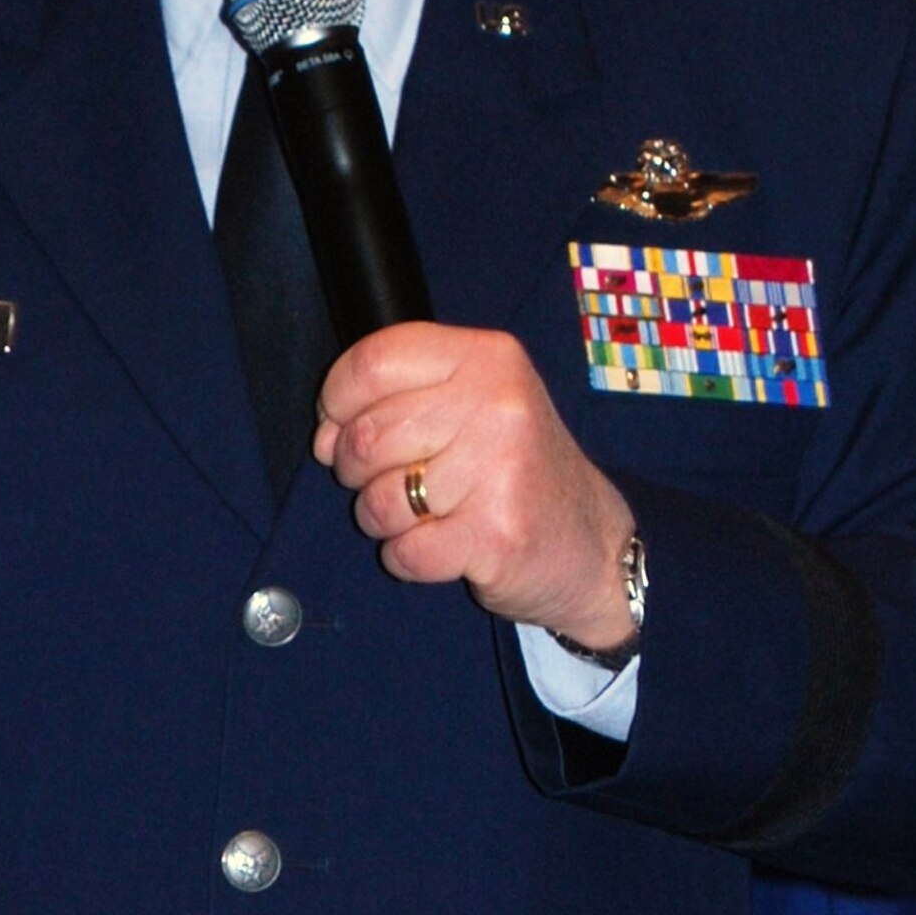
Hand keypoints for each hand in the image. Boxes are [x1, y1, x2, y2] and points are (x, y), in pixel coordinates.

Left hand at [313, 322, 636, 651]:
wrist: (593, 544)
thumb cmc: (511, 466)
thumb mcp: (470, 401)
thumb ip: (393, 399)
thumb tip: (322, 438)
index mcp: (485, 357)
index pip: (373, 360)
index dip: (336, 399)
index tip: (337, 425)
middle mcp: (496, 404)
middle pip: (368, 434)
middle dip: (354, 468)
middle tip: (387, 479)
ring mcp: (500, 470)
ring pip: (380, 498)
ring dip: (380, 517)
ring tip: (418, 513)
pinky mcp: (496, 536)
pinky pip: (404, 551)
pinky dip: (407, 557)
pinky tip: (439, 545)